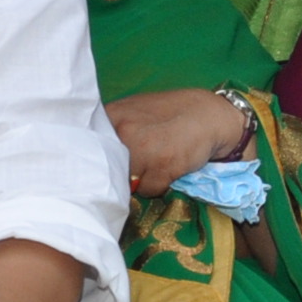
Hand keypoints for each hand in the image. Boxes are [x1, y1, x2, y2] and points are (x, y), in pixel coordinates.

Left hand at [108, 86, 249, 196]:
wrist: (209, 115)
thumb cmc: (171, 113)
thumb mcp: (136, 111)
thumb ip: (114, 129)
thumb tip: (95, 158)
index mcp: (112, 116)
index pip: (91, 149)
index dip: (100, 161)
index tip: (109, 165)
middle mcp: (123, 131)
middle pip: (108, 169)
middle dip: (122, 172)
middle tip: (139, 164)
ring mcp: (143, 150)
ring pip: (128, 182)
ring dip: (140, 180)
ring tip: (156, 164)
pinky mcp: (163, 167)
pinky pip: (148, 191)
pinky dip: (158, 185)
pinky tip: (169, 169)